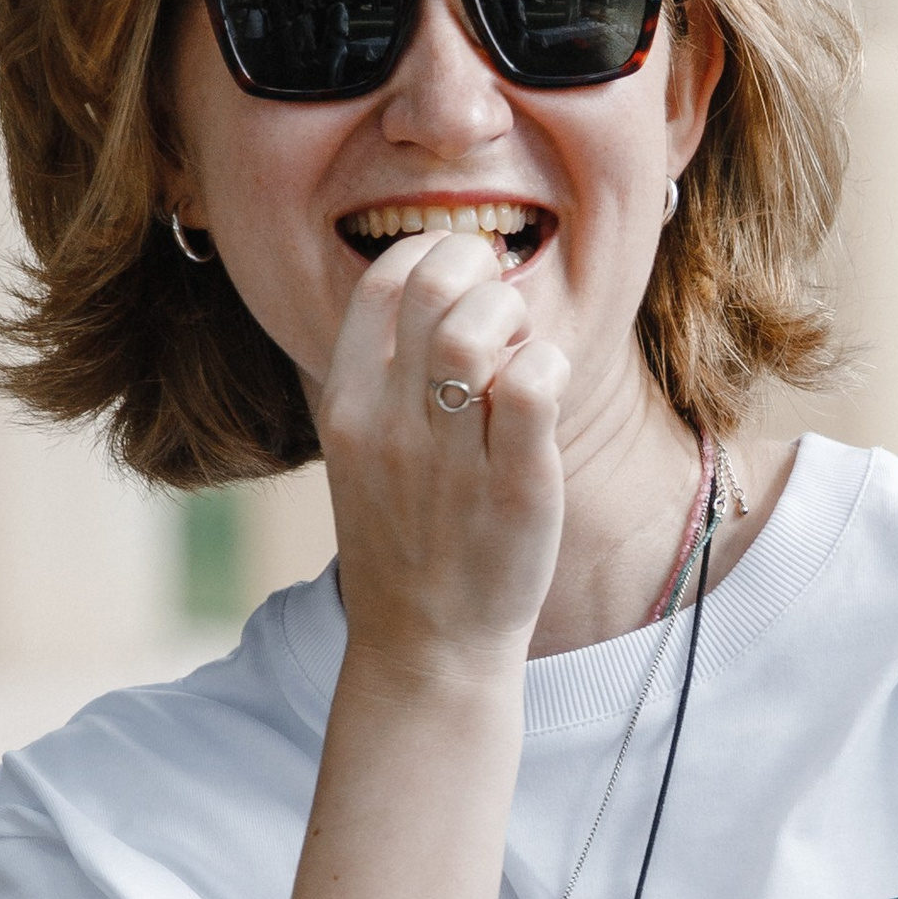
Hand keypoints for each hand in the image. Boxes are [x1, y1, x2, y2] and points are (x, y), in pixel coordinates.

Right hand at [315, 231, 569, 676]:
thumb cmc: (406, 539)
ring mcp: (449, 457)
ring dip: (516, 318)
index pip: (383, 282)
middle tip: (503, 307)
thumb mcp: (366, 452)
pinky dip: (550, 363)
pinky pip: (534, 384)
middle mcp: (389, 424)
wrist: (425, 644)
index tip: (463, 277)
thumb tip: (442, 293)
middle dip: (480, 269)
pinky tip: (548, 384)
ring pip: (480, 330)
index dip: (432, 254)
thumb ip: (388, 377)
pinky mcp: (513, 487)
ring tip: (523, 349)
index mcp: (346, 405)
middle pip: (433, 286)